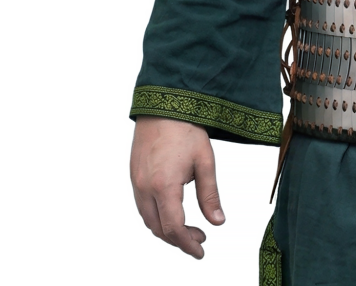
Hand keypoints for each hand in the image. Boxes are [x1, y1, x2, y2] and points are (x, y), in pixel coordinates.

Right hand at [130, 116, 225, 258]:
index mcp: (164, 186)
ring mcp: (136, 183)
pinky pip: (143, 207)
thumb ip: (210, 194)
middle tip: (200, 239)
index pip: (173, 228)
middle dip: (179, 239)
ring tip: (189, 229)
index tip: (200, 251)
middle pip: (158, 229)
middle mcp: (145, 189)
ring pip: (148, 220)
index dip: (187, 244)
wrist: (163, 106)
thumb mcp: (205, 161)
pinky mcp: (134, 177)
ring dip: (167, 230)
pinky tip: (173, 212)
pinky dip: (157, 217)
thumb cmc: (186, 130)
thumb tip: (218, 222)